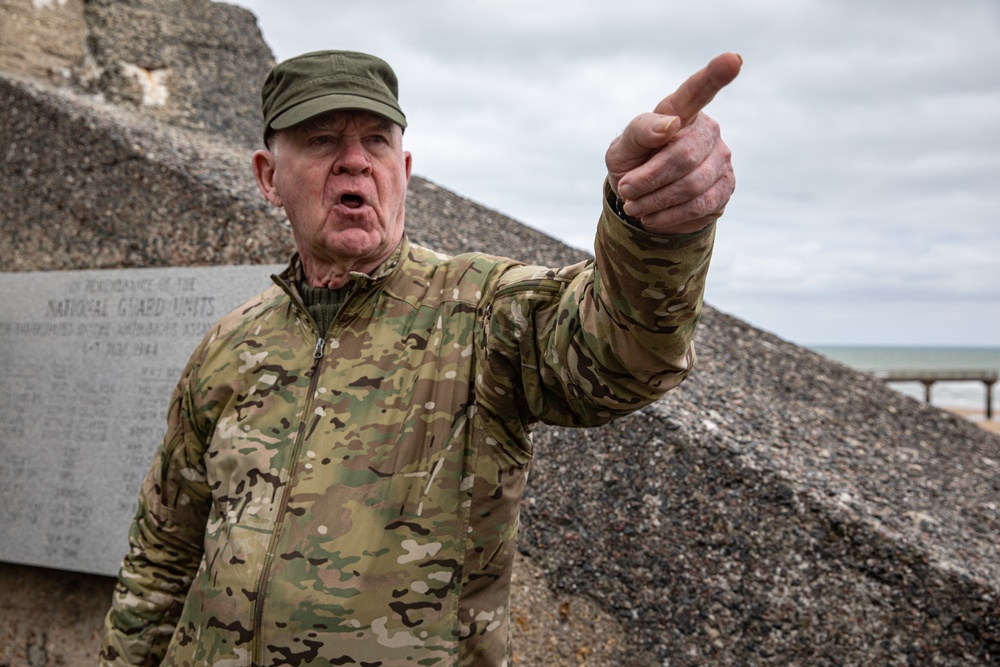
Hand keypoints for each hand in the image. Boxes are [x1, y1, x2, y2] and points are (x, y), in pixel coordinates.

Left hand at [606, 53, 741, 234]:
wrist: (643, 199)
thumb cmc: (633, 164)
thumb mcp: (623, 148)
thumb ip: (640, 131)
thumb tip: (670, 125)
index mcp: (680, 111)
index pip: (698, 91)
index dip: (716, 75)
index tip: (732, 59)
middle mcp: (707, 130)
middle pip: (684, 156)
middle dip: (649, 180)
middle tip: (626, 191)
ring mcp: (722, 158)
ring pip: (691, 186)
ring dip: (655, 201)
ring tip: (635, 206)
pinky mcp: (726, 187)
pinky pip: (700, 206)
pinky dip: (669, 216)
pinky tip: (653, 216)